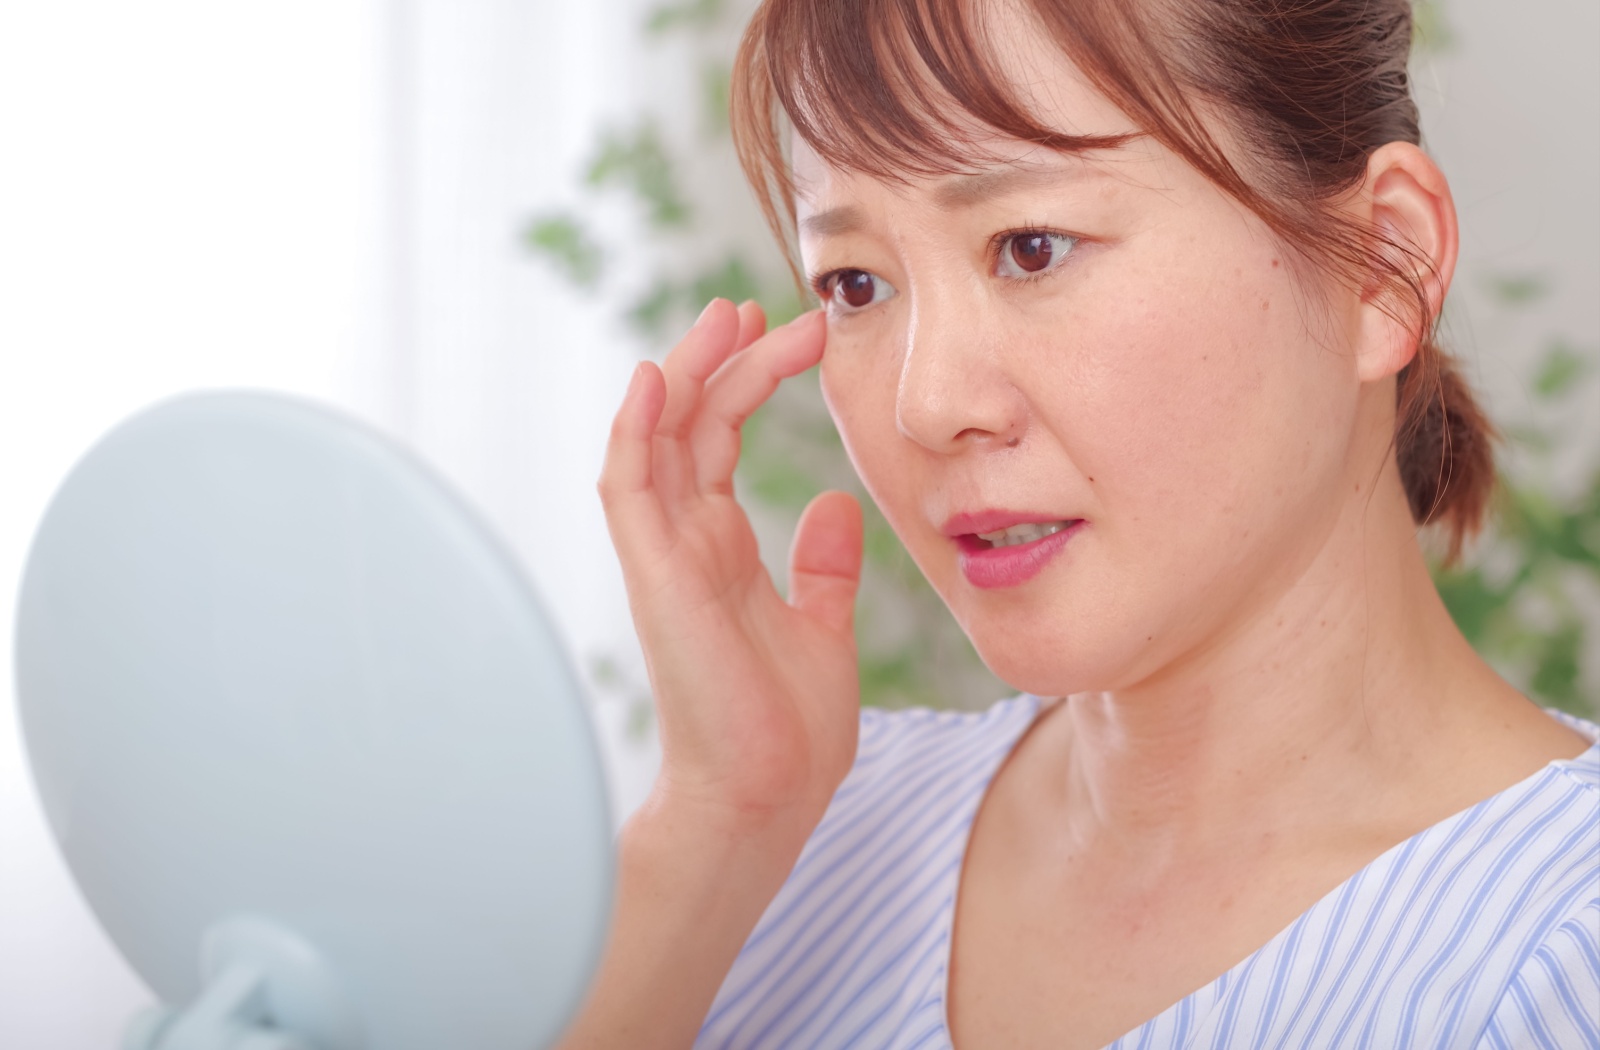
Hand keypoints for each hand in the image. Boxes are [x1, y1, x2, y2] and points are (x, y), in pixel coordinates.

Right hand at [598, 298, 863, 837]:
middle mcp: (685, 542)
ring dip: (684, 372)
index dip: (751, 380)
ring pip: (655, 437)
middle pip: (689, 422)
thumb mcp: (824, 627)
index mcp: (721, 548)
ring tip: (725, 315)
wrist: (768, 797)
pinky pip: (628, 486)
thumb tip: (833, 506)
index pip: (721, 438)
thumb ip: (823, 567)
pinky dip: (637, 428)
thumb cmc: (790, 730)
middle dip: (723, 357)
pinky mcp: (653, 576)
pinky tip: (662, 375)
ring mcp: (664, 556)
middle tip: (762, 305)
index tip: (799, 335)